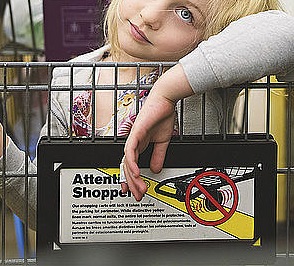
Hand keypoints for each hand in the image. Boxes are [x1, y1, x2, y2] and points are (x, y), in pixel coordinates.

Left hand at [121, 64, 192, 200]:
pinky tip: (134, 172)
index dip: (130, 178)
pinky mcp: (136, 131)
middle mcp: (133, 142)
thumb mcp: (163, 141)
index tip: (134, 190)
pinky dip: (131, 162)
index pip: (131, 164)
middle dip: (132, 183)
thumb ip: (158, 155)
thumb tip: (155, 168)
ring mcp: (133, 137)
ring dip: (132, 176)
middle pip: (127, 166)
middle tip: (137, 195)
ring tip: (138, 187)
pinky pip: (130, 150)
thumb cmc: (163, 114)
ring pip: (127, 161)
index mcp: (139, 144)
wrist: (166, 100)